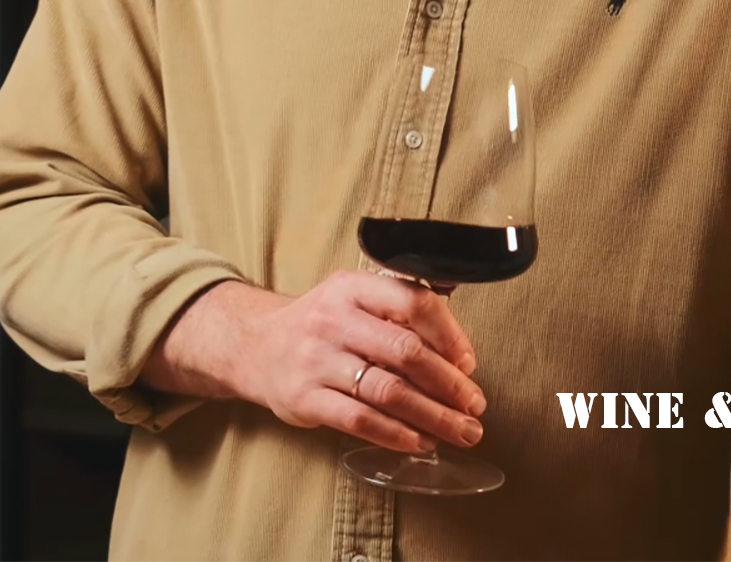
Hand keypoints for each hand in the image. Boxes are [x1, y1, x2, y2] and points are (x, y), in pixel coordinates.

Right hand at [143, 272, 485, 454]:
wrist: (256, 346)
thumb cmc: (322, 323)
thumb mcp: (354, 298)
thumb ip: (398, 312)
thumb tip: (458, 352)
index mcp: (353, 287)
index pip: (412, 301)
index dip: (449, 333)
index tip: (468, 362)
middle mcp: (334, 319)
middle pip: (405, 351)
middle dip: (448, 383)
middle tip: (475, 406)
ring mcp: (316, 360)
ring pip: (388, 391)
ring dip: (432, 416)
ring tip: (460, 431)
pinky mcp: (305, 399)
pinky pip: (360, 420)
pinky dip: (396, 434)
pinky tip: (420, 442)